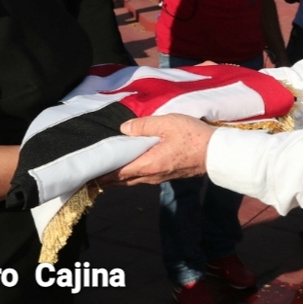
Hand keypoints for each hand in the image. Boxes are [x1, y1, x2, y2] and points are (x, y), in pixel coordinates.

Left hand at [99, 114, 214, 185]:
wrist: (216, 153)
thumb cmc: (192, 136)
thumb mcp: (167, 123)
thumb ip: (143, 125)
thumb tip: (123, 129)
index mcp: (147, 164)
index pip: (117, 173)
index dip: (100, 173)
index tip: (85, 173)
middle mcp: (150, 176)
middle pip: (122, 180)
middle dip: (105, 178)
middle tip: (89, 173)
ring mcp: (159, 178)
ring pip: (132, 180)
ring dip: (117, 177)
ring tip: (103, 170)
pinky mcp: (166, 175)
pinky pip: (142, 177)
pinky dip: (129, 174)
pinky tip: (127, 167)